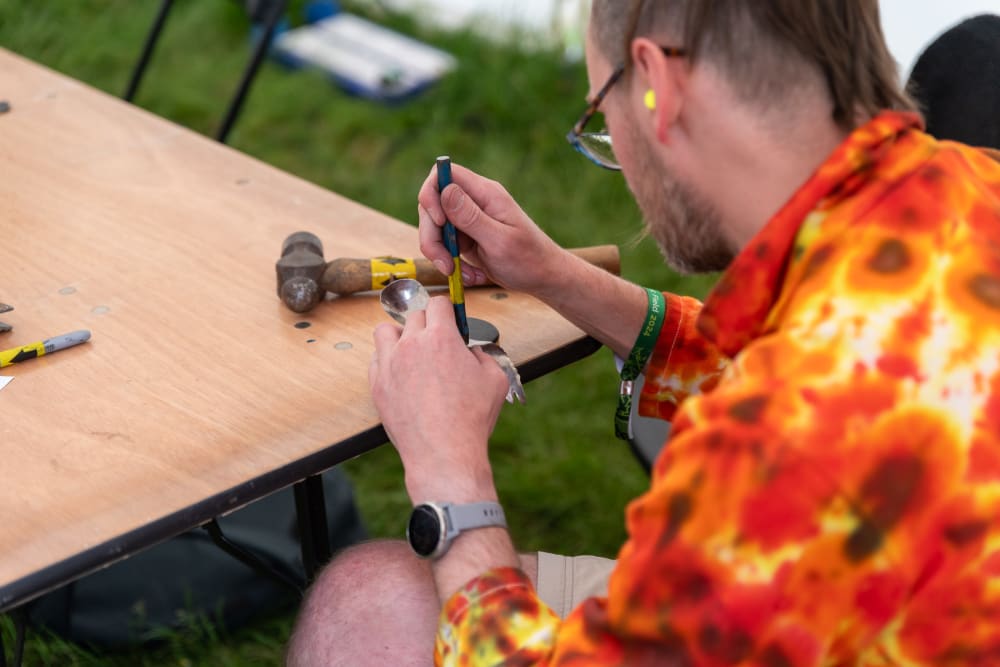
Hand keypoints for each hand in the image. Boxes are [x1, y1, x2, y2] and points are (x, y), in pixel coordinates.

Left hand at [369, 296, 509, 502]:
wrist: (444, 452)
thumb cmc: (471, 418)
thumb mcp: (495, 379)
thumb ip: (484, 356)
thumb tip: (473, 352)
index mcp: (441, 338)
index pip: (438, 303)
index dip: (447, 309)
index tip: (450, 319)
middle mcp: (412, 345)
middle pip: (414, 315)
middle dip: (428, 323)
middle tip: (437, 340)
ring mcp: (390, 364)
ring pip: (386, 331)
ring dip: (399, 334)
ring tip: (411, 349)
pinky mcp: (378, 384)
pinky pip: (376, 359)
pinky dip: (387, 359)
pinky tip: (400, 371)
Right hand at [416, 162, 566, 298]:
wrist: (544, 278)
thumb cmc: (529, 260)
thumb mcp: (498, 240)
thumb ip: (470, 216)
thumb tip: (444, 189)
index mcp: (486, 193)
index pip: (444, 175)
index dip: (432, 195)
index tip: (439, 222)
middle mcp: (476, 202)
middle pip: (433, 205)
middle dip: (432, 235)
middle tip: (445, 263)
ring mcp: (470, 220)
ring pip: (436, 228)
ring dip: (441, 254)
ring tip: (459, 272)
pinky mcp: (468, 237)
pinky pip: (446, 246)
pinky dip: (452, 263)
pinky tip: (473, 275)